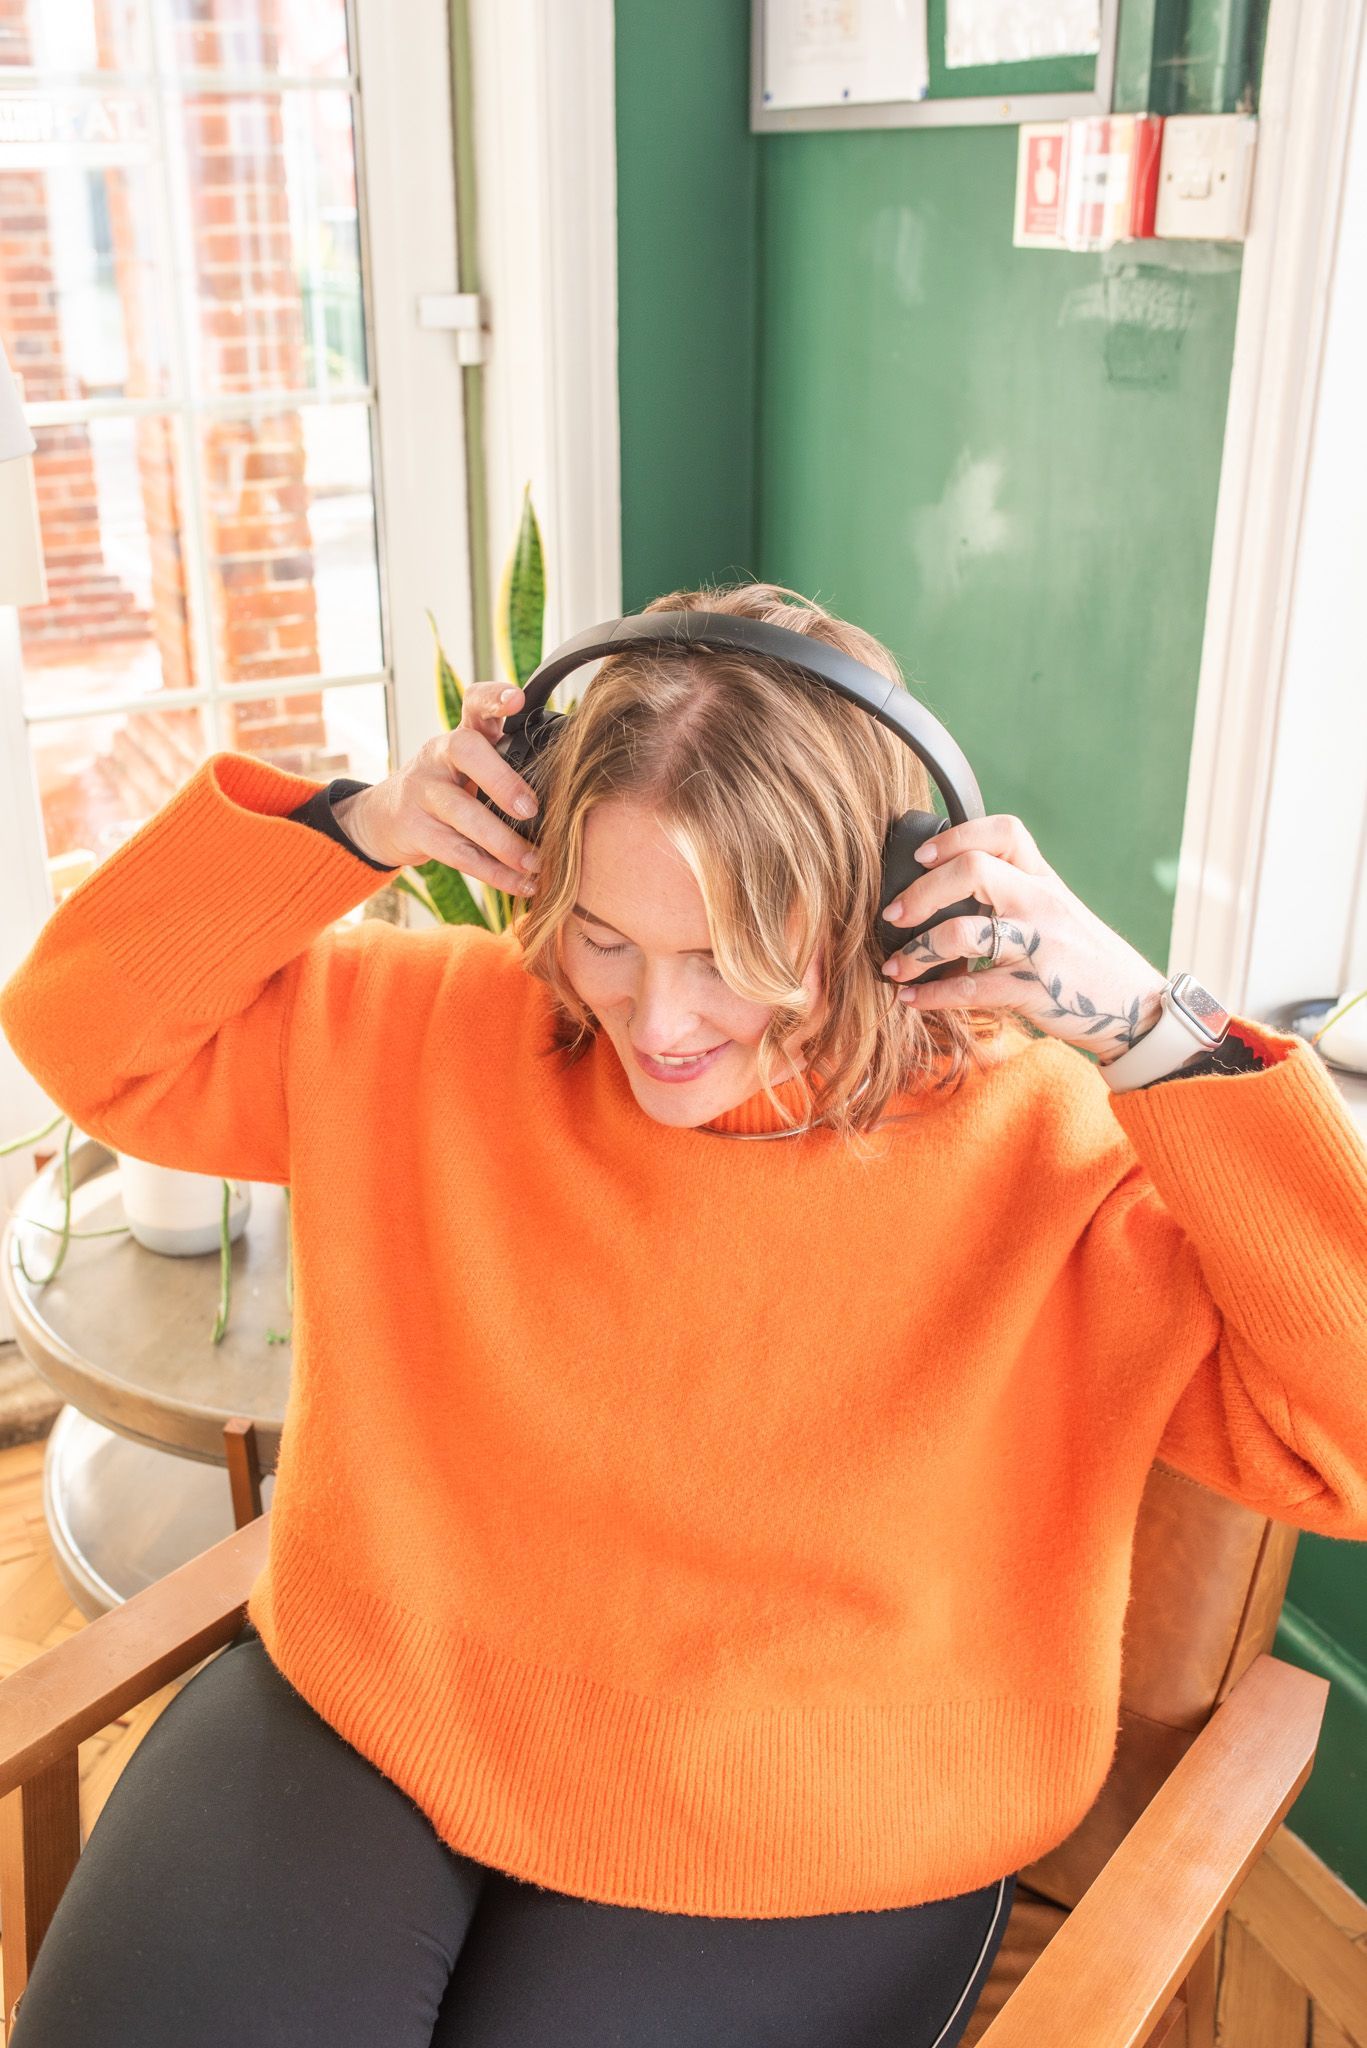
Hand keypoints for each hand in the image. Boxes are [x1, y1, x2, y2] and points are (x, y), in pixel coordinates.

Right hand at [331, 682, 543, 895]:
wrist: (387, 818)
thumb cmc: (449, 790)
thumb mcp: (470, 768)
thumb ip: (508, 766)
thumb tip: (572, 788)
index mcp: (462, 735)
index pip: (474, 704)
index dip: (493, 697)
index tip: (517, 699)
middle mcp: (439, 755)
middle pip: (465, 751)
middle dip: (501, 779)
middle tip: (531, 809)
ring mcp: (423, 790)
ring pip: (462, 812)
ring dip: (503, 842)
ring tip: (536, 863)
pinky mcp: (416, 829)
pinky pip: (457, 853)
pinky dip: (493, 873)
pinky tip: (521, 884)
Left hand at [879, 814, 1167, 1063]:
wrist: (1137, 1007)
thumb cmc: (1083, 960)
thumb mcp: (1056, 912)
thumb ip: (1013, 894)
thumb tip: (945, 889)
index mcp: (1044, 880)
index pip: (1005, 831)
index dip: (957, 835)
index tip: (922, 856)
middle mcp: (1041, 903)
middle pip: (972, 870)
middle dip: (920, 892)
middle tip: (893, 914)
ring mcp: (1039, 945)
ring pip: (962, 932)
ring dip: (916, 952)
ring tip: (893, 968)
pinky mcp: (1033, 988)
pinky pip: (970, 989)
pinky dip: (931, 996)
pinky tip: (911, 1001)